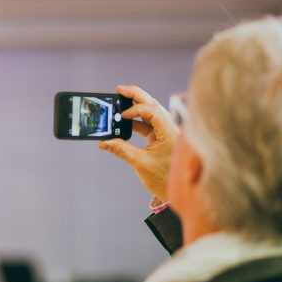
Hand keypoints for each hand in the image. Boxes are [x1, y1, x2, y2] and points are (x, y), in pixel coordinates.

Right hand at [98, 85, 177, 201]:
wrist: (178, 191)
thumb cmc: (164, 178)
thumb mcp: (140, 163)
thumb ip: (121, 150)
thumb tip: (103, 143)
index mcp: (170, 132)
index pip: (152, 111)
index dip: (135, 110)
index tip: (121, 116)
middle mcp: (170, 128)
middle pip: (152, 105)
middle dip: (135, 96)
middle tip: (119, 89)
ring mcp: (167, 131)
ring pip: (151, 112)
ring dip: (135, 107)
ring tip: (120, 100)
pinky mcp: (162, 137)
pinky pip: (148, 124)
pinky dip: (136, 122)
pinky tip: (124, 121)